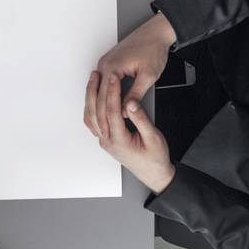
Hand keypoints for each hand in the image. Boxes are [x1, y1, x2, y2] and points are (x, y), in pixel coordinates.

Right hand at [86, 13, 177, 134]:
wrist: (156, 32)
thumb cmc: (153, 49)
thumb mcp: (148, 76)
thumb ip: (136, 94)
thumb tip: (126, 110)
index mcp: (112, 68)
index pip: (104, 99)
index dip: (105, 118)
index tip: (108, 131)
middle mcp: (104, 65)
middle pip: (97, 97)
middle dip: (98, 117)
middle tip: (101, 134)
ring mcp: (105, 64)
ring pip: (96, 92)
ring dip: (95, 109)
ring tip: (99, 126)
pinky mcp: (109, 64)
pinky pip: (99, 85)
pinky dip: (98, 99)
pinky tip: (101, 109)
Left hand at [86, 70, 174, 194]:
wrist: (155, 174)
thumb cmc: (155, 158)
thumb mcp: (153, 137)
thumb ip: (141, 119)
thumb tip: (130, 103)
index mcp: (119, 140)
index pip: (111, 110)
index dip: (112, 92)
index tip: (114, 78)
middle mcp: (108, 141)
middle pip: (97, 111)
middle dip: (97, 90)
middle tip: (98, 74)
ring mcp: (106, 141)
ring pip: (94, 115)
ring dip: (92, 97)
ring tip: (94, 81)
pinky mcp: (108, 139)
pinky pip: (96, 120)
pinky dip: (94, 105)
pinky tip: (96, 96)